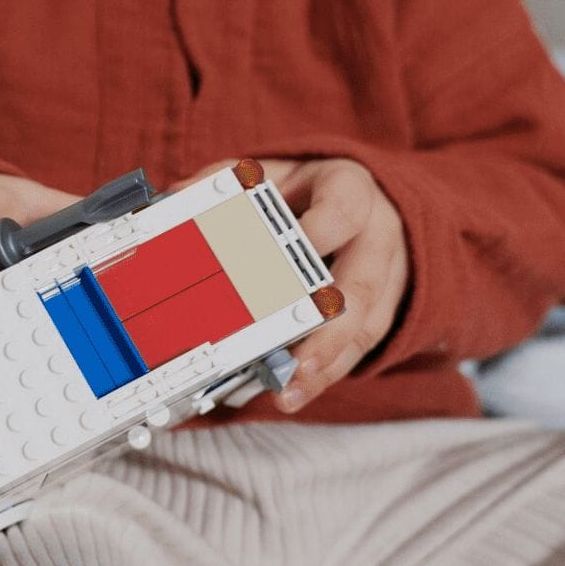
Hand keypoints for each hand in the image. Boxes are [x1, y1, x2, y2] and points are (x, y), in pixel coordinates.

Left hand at [174, 158, 409, 412]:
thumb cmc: (312, 192)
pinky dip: (326, 373)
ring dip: (326, 363)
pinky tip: (296, 392)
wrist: (371, 202)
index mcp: (350, 191)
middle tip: (295, 360)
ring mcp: (387, 277)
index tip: (291, 255)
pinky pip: (360, 347)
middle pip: (362, 285)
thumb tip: (177, 197)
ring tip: (289, 391)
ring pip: (365, 325)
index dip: (319, 232)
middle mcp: (376, 236)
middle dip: (328, 328)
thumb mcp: (273, 173)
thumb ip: (228, 182)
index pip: (343, 208)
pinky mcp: (384, 310)